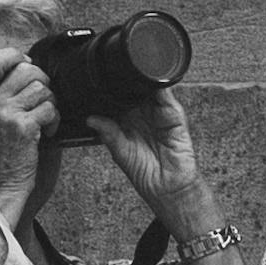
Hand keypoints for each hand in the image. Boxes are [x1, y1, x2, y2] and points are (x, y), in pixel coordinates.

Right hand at [0, 51, 56, 225]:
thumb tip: (15, 80)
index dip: (15, 56)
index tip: (26, 64)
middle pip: (25, 68)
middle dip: (42, 80)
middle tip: (44, 98)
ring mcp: (6, 114)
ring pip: (41, 87)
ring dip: (50, 102)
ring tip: (45, 119)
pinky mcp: (24, 127)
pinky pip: (50, 108)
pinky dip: (55, 120)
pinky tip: (47, 133)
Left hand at [88, 79, 211, 242]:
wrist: (169, 187)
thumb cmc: (146, 175)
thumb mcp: (120, 153)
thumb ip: (108, 133)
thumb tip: (91, 120)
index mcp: (127, 122)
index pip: (117, 100)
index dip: (110, 92)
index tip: (100, 85)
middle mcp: (143, 116)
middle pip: (133, 91)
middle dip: (126, 84)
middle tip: (115, 77)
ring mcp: (159, 113)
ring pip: (149, 89)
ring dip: (141, 83)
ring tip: (132, 78)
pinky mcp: (174, 115)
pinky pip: (167, 96)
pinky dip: (159, 87)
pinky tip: (150, 84)